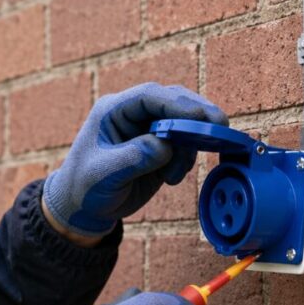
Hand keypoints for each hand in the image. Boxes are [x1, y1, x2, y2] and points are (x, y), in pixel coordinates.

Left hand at [43, 83, 227, 236]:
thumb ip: (134, 157)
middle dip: (198, 115)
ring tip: (176, 173)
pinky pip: (184, 144)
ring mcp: (149, 130)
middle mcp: (133, 114)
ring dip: (191, 143)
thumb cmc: (85, 186)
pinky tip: (172, 178)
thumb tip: (165, 146)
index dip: (177, 104)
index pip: (149, 96)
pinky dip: (187, 158)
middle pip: (174, 101)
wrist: (83, 207)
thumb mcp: (103, 174)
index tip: (200, 117)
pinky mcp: (160, 147)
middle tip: (220, 128)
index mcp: (113, 110)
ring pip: (184, 122)